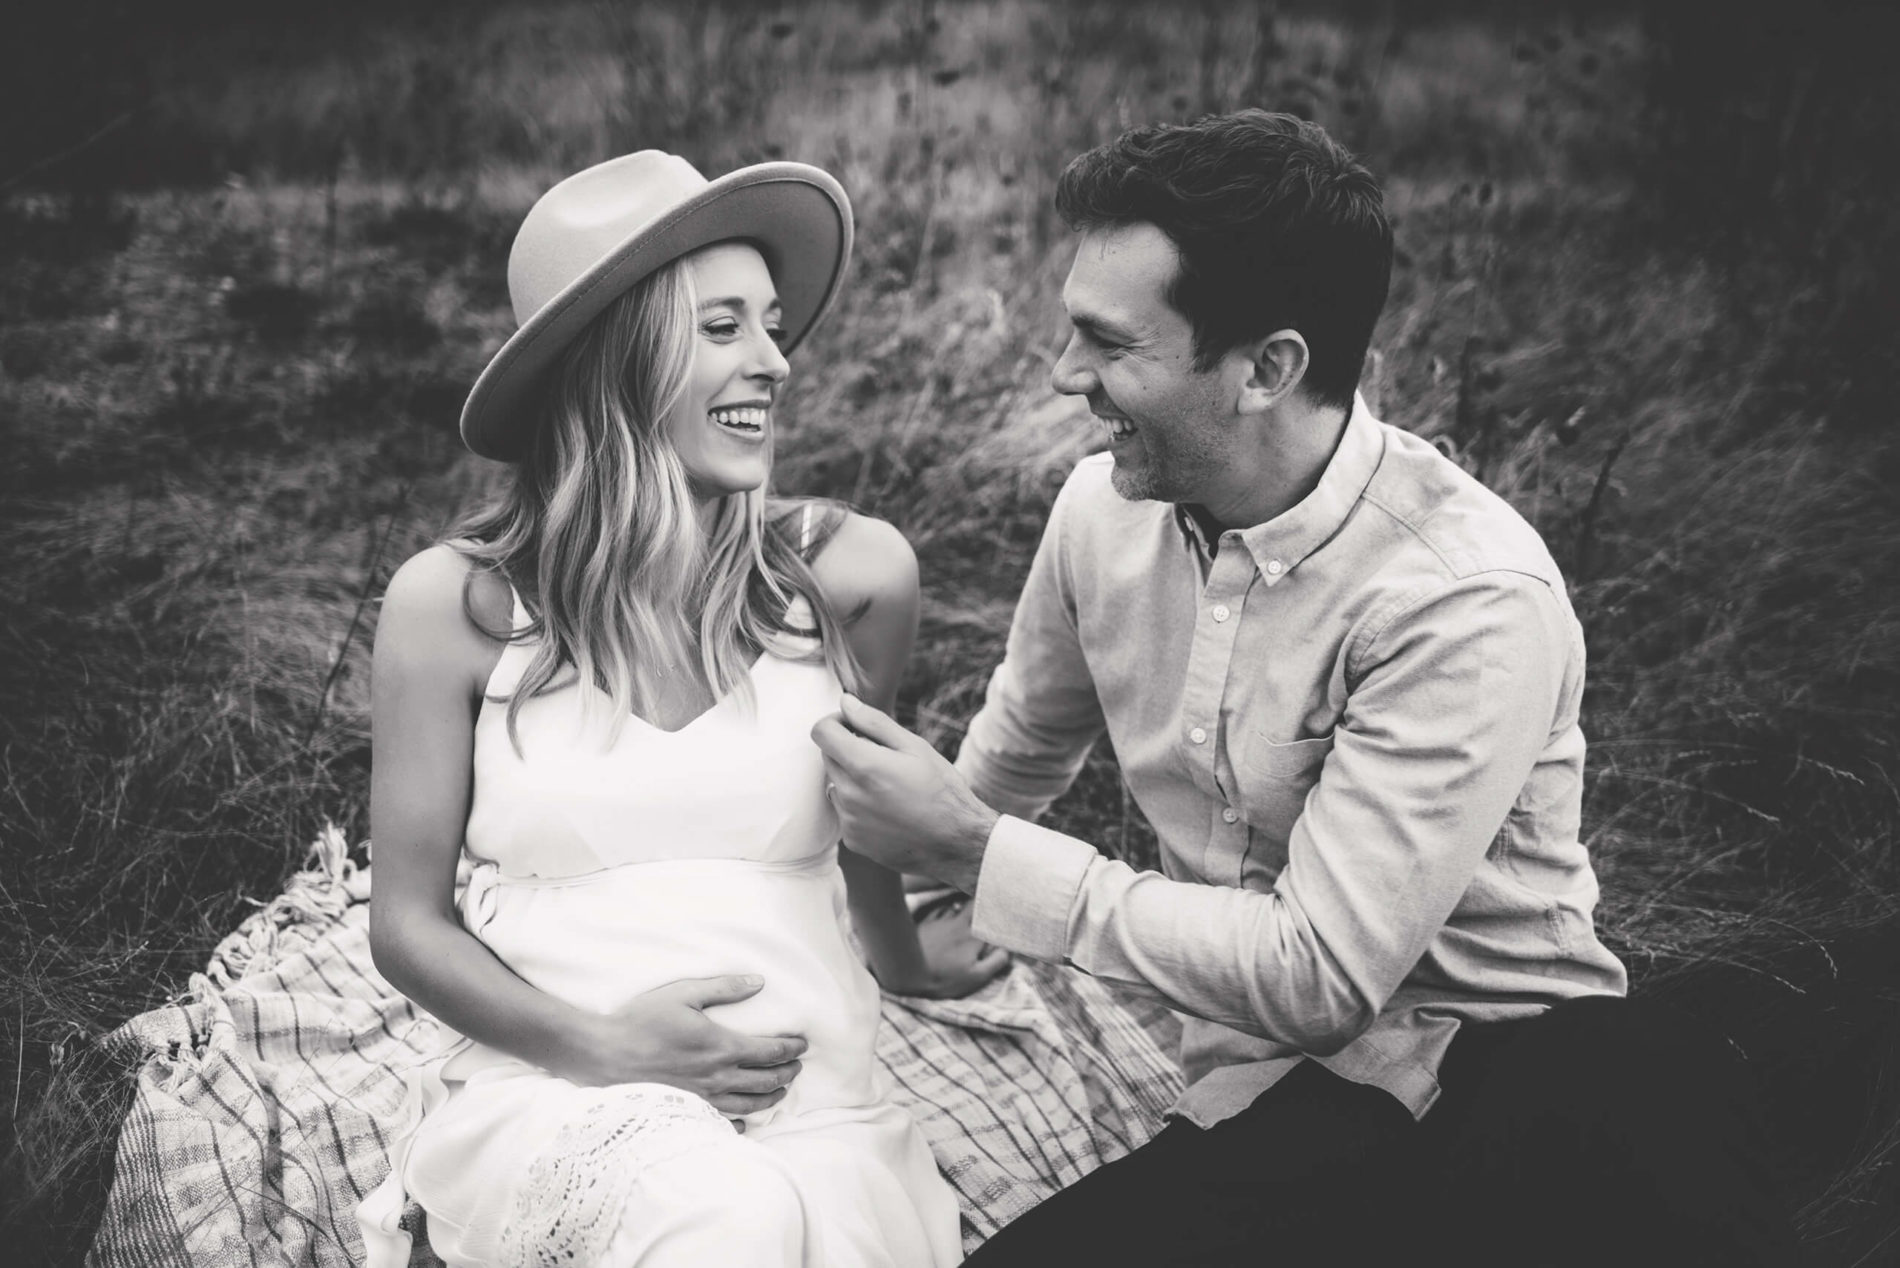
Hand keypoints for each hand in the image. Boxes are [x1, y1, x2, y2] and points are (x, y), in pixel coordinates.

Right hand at [559, 975, 805, 1121]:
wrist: (605, 1055)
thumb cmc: (642, 1020)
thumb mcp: (683, 994)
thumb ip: (724, 988)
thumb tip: (758, 982)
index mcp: (722, 1047)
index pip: (771, 1051)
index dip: (792, 1048)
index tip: (802, 1045)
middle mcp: (718, 1077)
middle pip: (767, 1081)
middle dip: (788, 1073)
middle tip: (797, 1067)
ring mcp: (703, 1098)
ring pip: (750, 1105)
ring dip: (772, 1098)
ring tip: (781, 1091)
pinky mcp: (687, 1110)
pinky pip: (723, 1123)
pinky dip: (741, 1122)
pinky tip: (745, 1119)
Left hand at [811, 694, 999, 893]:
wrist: (956, 842)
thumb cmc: (941, 789)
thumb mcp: (915, 747)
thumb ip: (874, 722)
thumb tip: (845, 702)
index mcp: (864, 765)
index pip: (821, 733)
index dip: (835, 722)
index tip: (853, 726)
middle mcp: (849, 794)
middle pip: (827, 758)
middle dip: (846, 749)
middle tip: (882, 757)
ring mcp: (849, 820)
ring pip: (835, 785)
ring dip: (852, 779)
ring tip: (888, 787)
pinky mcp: (853, 840)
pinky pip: (845, 812)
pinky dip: (859, 806)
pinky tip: (889, 810)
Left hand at [878, 894, 1010, 998]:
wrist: (907, 972)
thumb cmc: (944, 978)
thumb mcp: (975, 977)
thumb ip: (996, 961)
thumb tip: (1008, 949)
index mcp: (974, 936)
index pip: (992, 916)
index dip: (999, 910)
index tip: (1006, 908)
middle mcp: (959, 923)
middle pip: (974, 904)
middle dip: (982, 901)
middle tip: (989, 901)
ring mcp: (941, 921)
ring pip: (957, 905)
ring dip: (964, 905)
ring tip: (969, 906)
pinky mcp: (926, 923)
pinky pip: (940, 909)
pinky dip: (947, 908)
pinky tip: (947, 911)